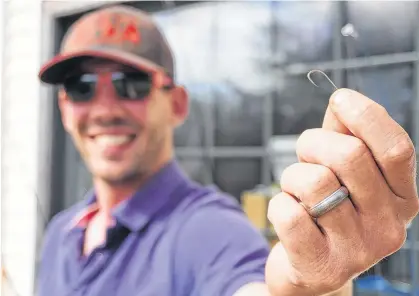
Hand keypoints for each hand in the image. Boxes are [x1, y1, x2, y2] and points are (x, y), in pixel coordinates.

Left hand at [265, 88, 418, 295]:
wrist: (312, 271)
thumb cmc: (328, 213)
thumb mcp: (343, 175)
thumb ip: (345, 137)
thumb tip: (341, 99)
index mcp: (402, 198)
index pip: (396, 149)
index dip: (367, 116)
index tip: (340, 98)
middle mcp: (388, 227)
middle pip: (350, 157)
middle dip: (313, 143)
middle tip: (304, 155)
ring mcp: (357, 251)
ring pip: (314, 182)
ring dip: (293, 177)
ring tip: (297, 191)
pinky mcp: (322, 266)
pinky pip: (289, 214)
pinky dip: (278, 204)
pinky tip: (288, 213)